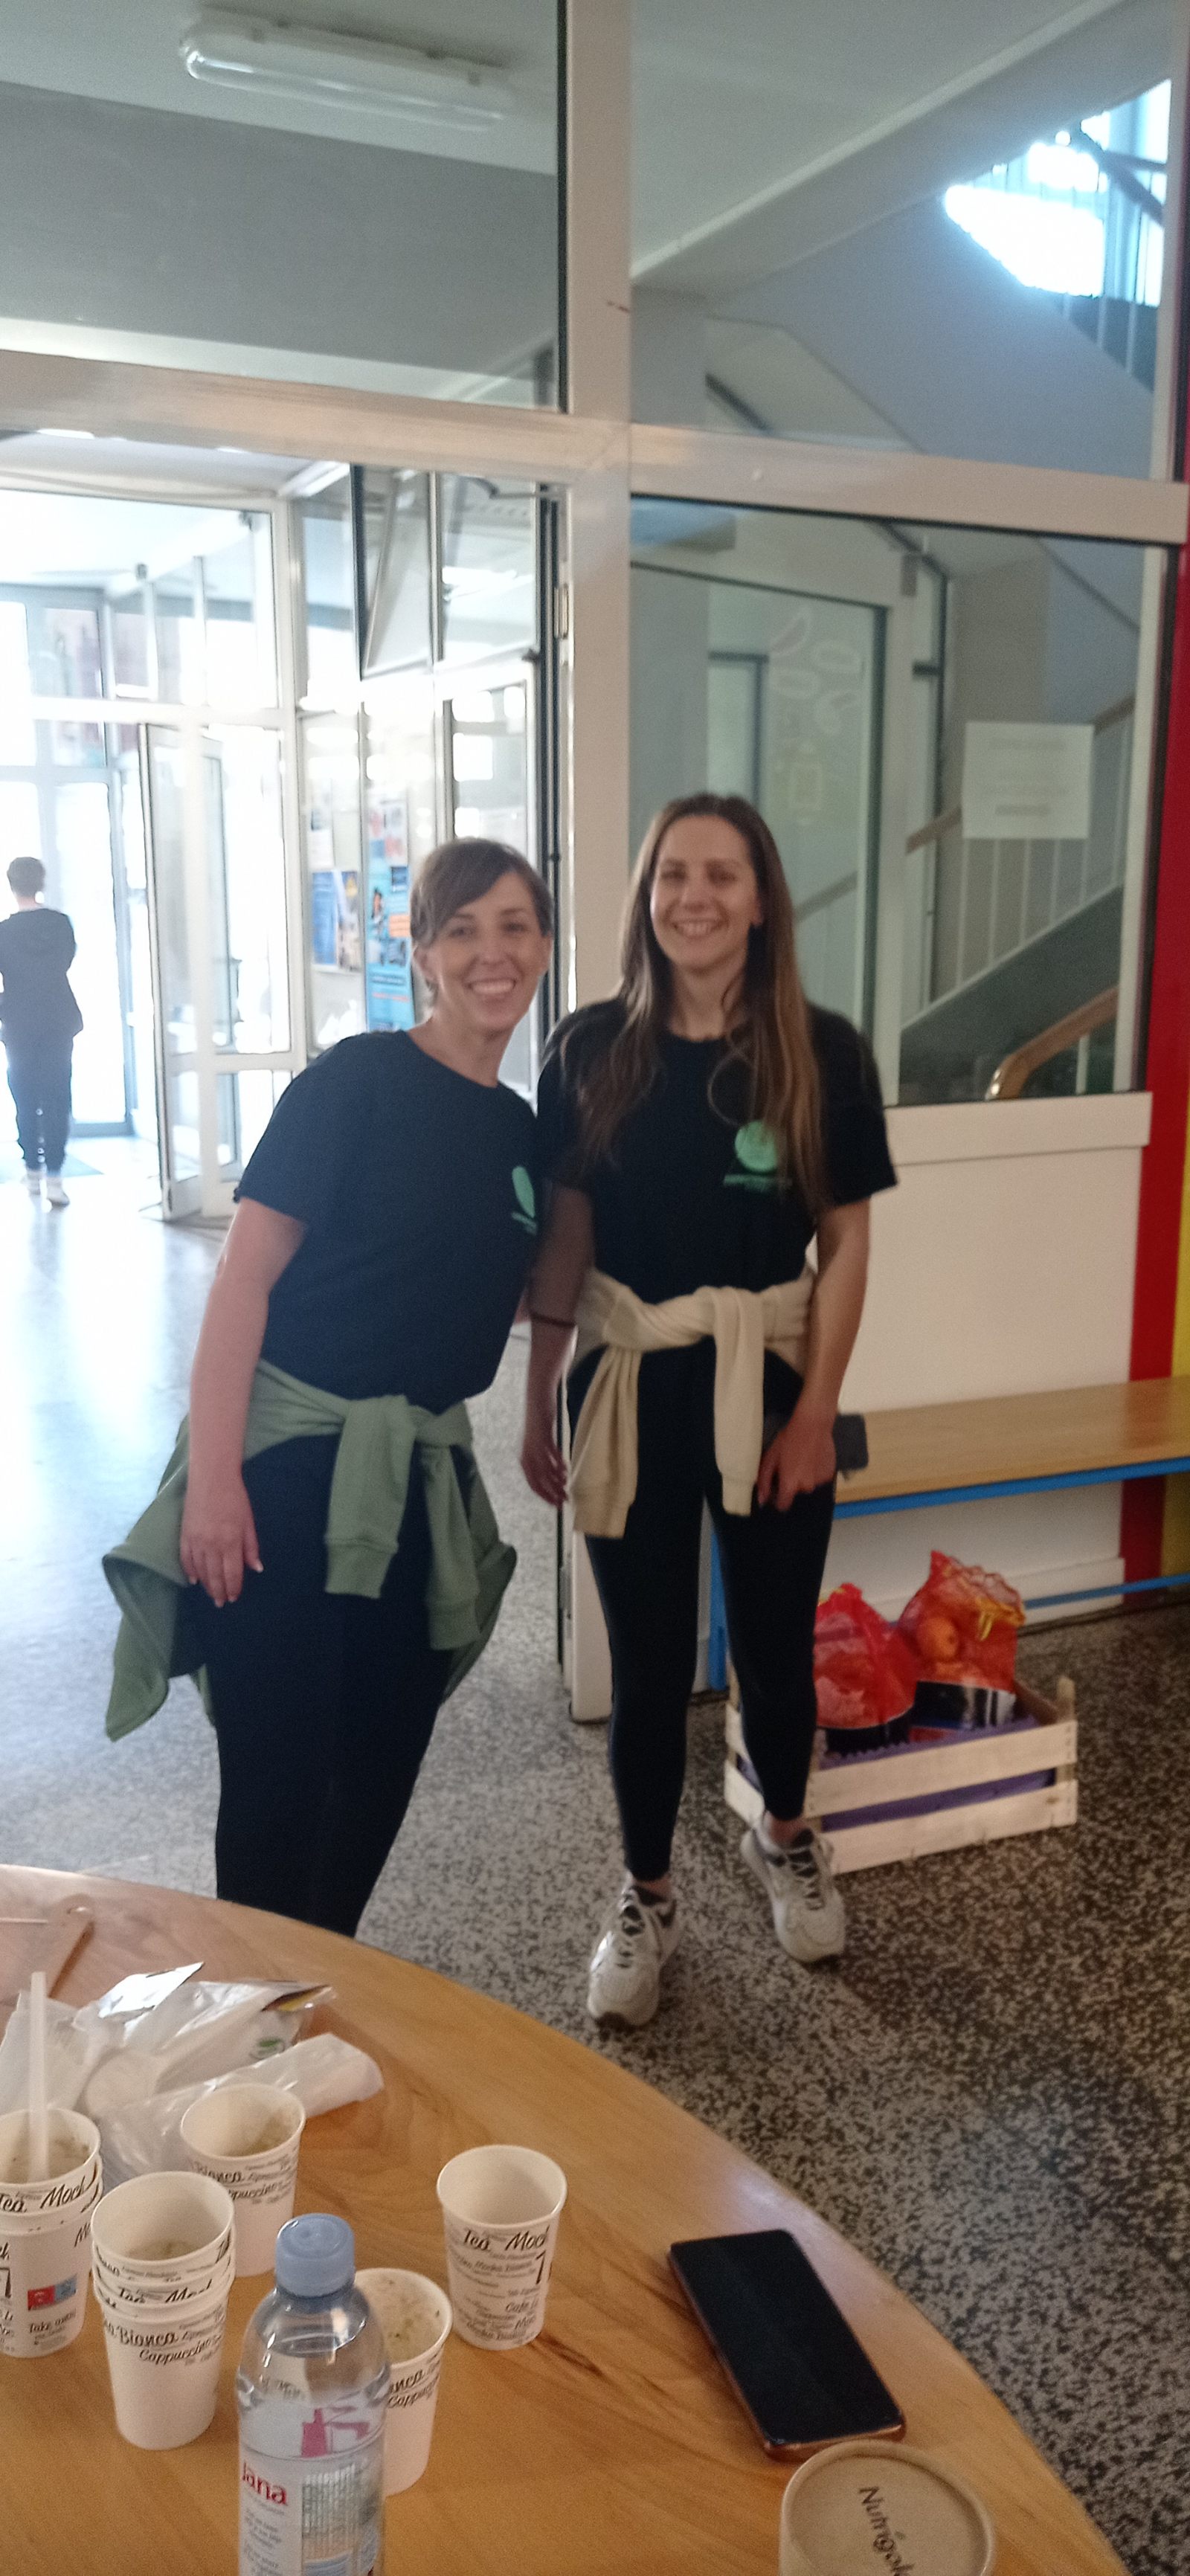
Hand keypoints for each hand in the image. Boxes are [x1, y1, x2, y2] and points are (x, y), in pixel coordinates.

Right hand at [180, 1472, 262, 1605]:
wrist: (211, 1478)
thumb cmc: (235, 1498)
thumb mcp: (248, 1522)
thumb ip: (251, 1547)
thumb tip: (256, 1568)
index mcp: (230, 1541)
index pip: (232, 1572)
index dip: (234, 1587)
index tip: (234, 1597)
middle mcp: (212, 1544)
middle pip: (215, 1575)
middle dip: (219, 1591)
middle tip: (221, 1603)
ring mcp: (196, 1540)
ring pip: (200, 1570)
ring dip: (206, 1585)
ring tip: (211, 1595)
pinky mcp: (184, 1534)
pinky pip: (186, 1559)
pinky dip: (190, 1571)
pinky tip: (194, 1580)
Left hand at [520, 1398, 567, 1508]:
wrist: (538, 1399)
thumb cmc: (540, 1423)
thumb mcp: (541, 1445)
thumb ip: (546, 1460)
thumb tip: (557, 1478)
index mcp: (525, 1459)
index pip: (533, 1484)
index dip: (544, 1495)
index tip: (556, 1504)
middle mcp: (527, 1454)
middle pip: (538, 1480)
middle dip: (551, 1492)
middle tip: (564, 1500)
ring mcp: (533, 1444)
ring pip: (544, 1468)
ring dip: (556, 1480)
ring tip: (566, 1487)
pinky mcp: (542, 1434)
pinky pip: (550, 1452)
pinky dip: (558, 1462)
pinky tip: (565, 1469)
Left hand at [756, 1403, 835, 1510]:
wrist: (813, 1425)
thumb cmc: (789, 1439)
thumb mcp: (770, 1458)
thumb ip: (764, 1481)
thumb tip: (762, 1499)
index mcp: (790, 1485)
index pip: (783, 1505)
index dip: (777, 1499)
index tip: (776, 1489)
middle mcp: (806, 1487)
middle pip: (795, 1492)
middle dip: (791, 1482)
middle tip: (789, 1465)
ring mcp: (820, 1481)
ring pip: (807, 1484)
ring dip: (803, 1476)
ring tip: (801, 1458)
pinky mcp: (829, 1474)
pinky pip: (818, 1478)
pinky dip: (815, 1471)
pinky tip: (811, 1457)